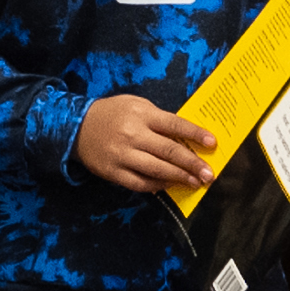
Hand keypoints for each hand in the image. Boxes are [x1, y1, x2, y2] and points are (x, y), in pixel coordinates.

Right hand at [73, 93, 218, 196]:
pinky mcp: (113, 171)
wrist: (76, 126)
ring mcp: (123, 155)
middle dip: (192, 164)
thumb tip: (185, 138)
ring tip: (195, 182)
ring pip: (157, 170)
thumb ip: (158, 119)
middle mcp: (133, 134)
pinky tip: (168, 185)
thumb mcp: (136, 105)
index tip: (213, 143)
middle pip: (169, 151)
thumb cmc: (112, 113)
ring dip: (179, 177)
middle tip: (209, 174)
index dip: (195, 135)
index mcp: (142, 114)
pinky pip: (139, 183)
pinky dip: (156, 185)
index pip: (175, 125)